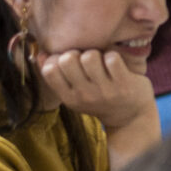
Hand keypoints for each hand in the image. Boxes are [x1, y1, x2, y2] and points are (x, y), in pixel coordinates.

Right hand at [36, 48, 159, 136]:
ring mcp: (104, 91)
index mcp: (69, 98)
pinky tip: (115, 65)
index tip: (68, 62)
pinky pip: (112, 58)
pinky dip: (113, 57)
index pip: (49, 71)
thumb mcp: (75, 94)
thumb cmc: (98, 99)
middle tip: (85, 60)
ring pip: (90, 56)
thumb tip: (41, 54)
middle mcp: (84, 96)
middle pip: (67, 59)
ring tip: (101, 63)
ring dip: (96, 54)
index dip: (56, 59)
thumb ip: (57, 76)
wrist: (130, 117)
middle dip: (76, 53)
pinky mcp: (123, 84)